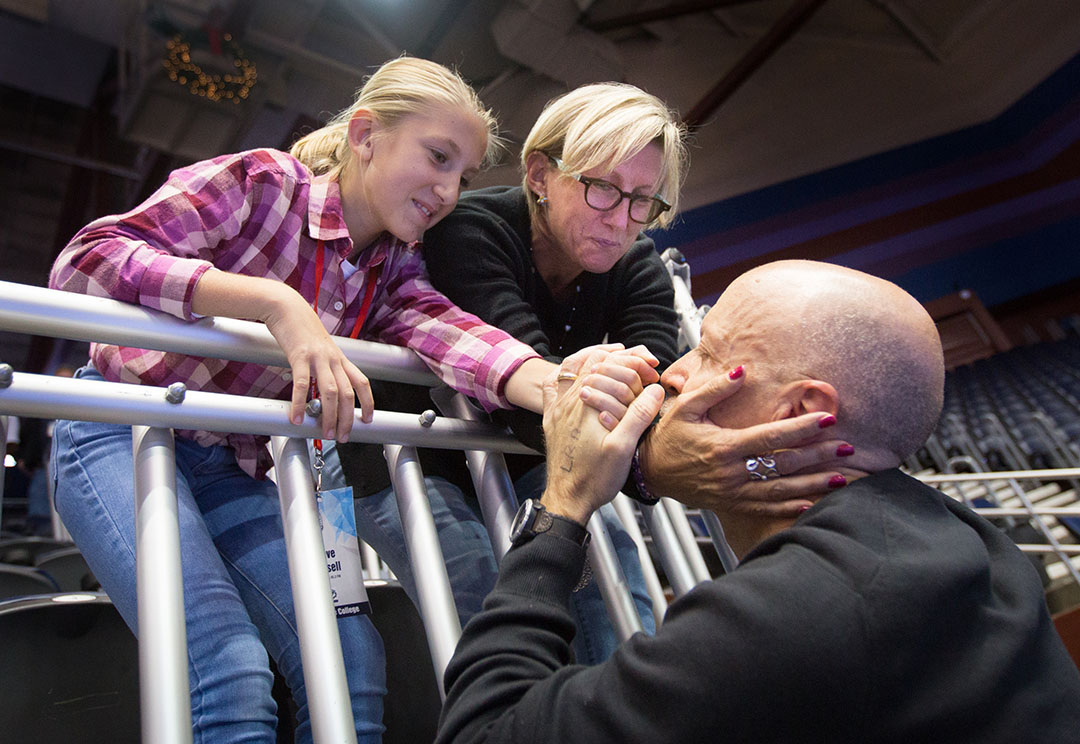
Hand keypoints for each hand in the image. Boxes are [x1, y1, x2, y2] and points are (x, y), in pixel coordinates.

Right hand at [262, 289, 373, 439]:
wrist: (287, 306)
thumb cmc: (302, 328)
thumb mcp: (320, 349)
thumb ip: (324, 368)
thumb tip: (322, 392)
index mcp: (340, 358)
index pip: (362, 382)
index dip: (368, 402)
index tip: (368, 419)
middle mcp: (333, 358)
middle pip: (347, 393)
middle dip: (348, 418)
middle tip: (343, 436)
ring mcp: (317, 357)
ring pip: (330, 391)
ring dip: (329, 415)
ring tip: (326, 432)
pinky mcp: (299, 356)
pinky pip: (301, 383)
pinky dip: (300, 402)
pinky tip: (296, 417)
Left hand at [541, 359, 663, 524]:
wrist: (567, 499)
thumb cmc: (593, 479)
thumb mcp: (623, 448)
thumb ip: (639, 415)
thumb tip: (655, 391)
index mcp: (586, 405)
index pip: (610, 365)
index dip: (634, 361)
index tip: (652, 367)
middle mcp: (568, 402)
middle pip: (592, 361)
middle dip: (619, 357)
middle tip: (640, 361)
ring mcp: (557, 409)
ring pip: (571, 367)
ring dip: (592, 356)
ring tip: (612, 355)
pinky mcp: (552, 419)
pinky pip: (552, 385)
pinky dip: (567, 372)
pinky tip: (576, 374)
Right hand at [639, 367, 854, 516]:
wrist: (650, 470)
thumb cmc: (668, 435)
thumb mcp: (686, 406)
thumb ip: (715, 388)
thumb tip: (743, 371)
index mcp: (723, 446)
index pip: (771, 437)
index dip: (802, 428)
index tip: (828, 419)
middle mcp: (731, 472)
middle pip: (783, 465)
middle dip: (818, 456)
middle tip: (848, 447)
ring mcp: (732, 492)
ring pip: (780, 490)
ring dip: (813, 484)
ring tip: (841, 477)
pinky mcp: (731, 504)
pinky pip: (765, 508)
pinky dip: (789, 506)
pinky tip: (811, 502)